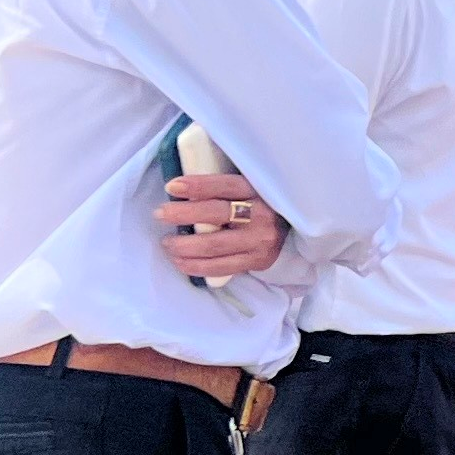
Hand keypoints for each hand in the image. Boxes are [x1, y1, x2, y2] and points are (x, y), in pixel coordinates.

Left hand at [158, 172, 282, 280]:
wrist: (294, 228)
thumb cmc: (260, 203)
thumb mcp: (249, 188)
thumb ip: (223, 189)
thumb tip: (180, 189)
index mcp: (258, 191)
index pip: (225, 186)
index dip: (198, 186)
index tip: (172, 187)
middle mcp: (262, 216)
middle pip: (216, 215)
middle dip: (183, 215)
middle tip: (160, 214)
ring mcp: (260, 241)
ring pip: (214, 246)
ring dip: (184, 246)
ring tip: (167, 243)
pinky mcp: (258, 261)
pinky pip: (221, 268)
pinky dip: (195, 266)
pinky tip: (180, 261)